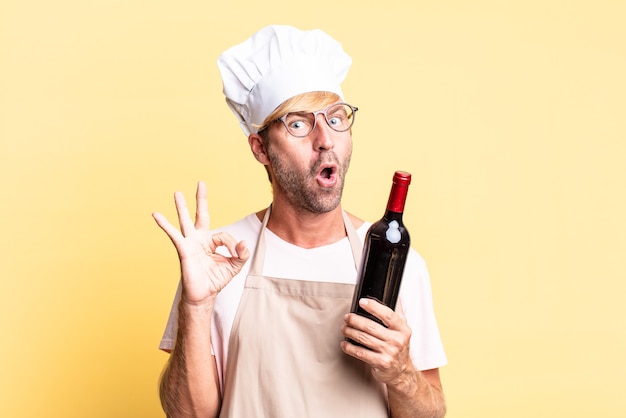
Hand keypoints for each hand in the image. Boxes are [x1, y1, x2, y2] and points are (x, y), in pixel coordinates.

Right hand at [152, 181, 249, 304]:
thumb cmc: (216, 280)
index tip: (236, 254)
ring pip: (186, 221)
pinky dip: (165, 225)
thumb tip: (243, 243)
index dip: (232, 244)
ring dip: (182, 207)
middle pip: (201, 215)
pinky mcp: (183, 250)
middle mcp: (200, 239)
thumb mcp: (235, 266)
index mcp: (211, 242)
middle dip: (201, 199)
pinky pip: (174, 235)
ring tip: (178, 193)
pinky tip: (156, 215)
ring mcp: (190, 243)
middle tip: (201, 183)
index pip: (224, 235)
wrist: (203, 295)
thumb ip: (242, 254)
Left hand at [341, 299, 414, 385]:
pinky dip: (350, 347)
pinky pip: (361, 353)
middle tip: (347, 317)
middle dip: (355, 320)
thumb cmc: (399, 348)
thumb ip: (398, 314)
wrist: (401, 371)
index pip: (388, 315)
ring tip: (344, 328)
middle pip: (371, 326)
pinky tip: (345, 344)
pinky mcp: (380, 363)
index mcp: (402, 329)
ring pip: (363, 338)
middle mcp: (397, 340)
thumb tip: (397, 297)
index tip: (362, 302)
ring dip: (350, 332)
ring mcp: (389, 352)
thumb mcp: (402, 330)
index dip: (373, 307)